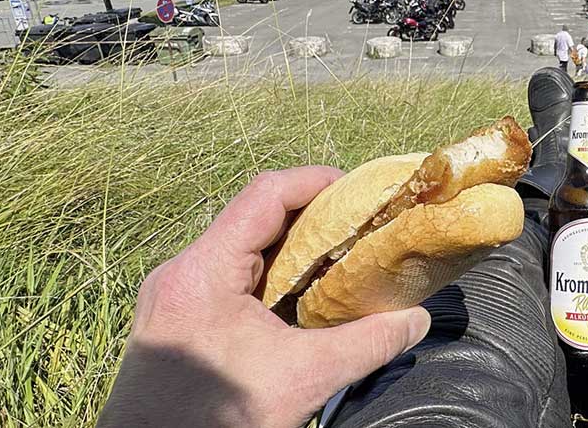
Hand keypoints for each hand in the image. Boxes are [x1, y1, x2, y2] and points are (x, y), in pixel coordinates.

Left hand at [98, 167, 431, 427]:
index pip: (264, 196)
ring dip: (289, 252)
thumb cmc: (215, 421)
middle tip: (357, 229)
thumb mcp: (302, 380)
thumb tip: (415, 320)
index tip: (357, 192)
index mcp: (203, 271)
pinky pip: (226, 280)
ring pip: (239, 251)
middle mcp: (181, 274)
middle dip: (310, 220)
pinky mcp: (172, 322)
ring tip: (336, 262)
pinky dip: (267, 280)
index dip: (315, 183)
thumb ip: (366, 344)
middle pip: (252, 220)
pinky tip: (298, 302)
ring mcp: (172, 297)